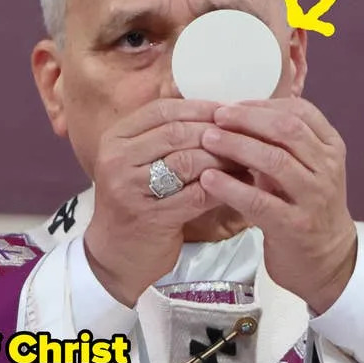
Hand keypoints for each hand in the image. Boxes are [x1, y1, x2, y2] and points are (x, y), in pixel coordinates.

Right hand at [84, 98, 232, 306]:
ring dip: (223, 159)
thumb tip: (217, 110)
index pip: (162, 110)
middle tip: (246, 136)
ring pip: (188, 161)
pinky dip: (223, 188)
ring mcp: (130, 189)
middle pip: (177, 133)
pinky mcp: (150, 217)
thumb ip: (165, 136)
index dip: (200, 107)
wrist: (116, 255)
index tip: (230, 111)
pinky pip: (196, 195)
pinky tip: (242, 186)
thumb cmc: (136, 203)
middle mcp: (117, 159)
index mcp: (115, 138)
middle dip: (216, 133)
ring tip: (248, 159)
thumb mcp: (139, 162)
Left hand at [199, 97, 357, 312]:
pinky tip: (208, 179)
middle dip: (248, 119)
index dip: (262, 104)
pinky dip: (231, 187)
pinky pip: (260, 201)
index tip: (232, 103)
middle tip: (216, 115)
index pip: (300, 112)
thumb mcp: (304, 169)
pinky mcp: (295, 226)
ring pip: (275, 161)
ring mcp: (314, 198)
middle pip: (287, 130)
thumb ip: (282, 143)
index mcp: (330, 147)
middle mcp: (327, 168)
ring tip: (207, 139)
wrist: (326, 260)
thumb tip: (238, 111)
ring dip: (237, 146)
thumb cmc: (305, 207)